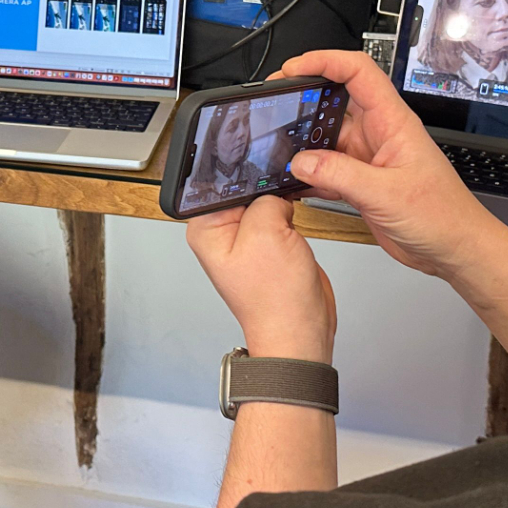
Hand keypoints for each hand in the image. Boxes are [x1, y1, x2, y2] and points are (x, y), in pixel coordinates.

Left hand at [186, 195, 335, 362]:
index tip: (266, 188)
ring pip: (266, 202)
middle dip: (267, 194)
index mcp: (206, 229)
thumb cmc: (275, 299)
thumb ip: (267, 199)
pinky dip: (291, 219)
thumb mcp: (266, 232)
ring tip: (285, 234)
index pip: (223, 182)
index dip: (248, 179)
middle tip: (277, 216)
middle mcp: (222, 233)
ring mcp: (246, 239)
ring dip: (281, 209)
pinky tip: (293, 235)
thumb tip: (276, 193)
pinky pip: (279, 217)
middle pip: (246, 189)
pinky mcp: (269, 243)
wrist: (301, 329)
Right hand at [274, 50, 496, 280]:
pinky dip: (308, 173)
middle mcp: (378, 134)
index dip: (326, 61)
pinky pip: (327, 169)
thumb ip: (341, 175)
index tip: (295, 67)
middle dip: (305, 99)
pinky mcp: (361, 182)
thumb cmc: (443, 215)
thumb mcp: (388, 193)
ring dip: (303, 142)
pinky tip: (293, 180)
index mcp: (393, 122)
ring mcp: (367, 158)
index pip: (358, 72)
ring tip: (278, 147)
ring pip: (326, 138)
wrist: (454, 248)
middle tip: (276, 103)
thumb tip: (302, 161)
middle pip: (335, 101)